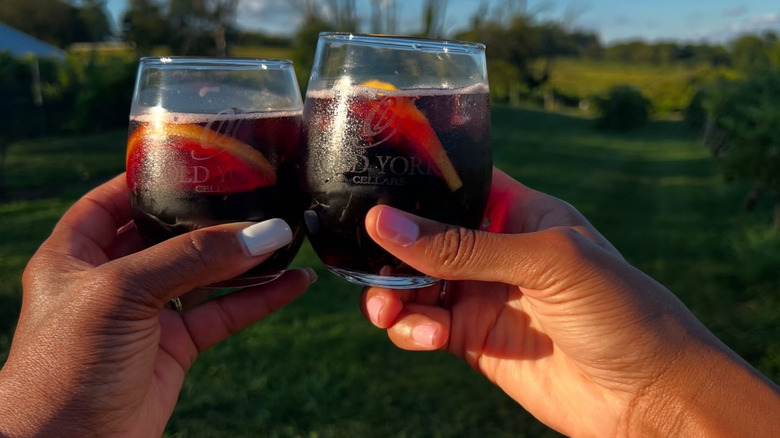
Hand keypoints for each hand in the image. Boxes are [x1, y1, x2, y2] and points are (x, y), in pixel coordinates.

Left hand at [0, 174, 315, 437]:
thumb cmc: (65, 366)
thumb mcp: (122, 292)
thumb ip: (193, 258)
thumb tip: (265, 233)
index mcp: (74, 255)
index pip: (110, 200)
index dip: (147, 178)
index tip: (195, 161)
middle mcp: (110, 280)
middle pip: (167, 234)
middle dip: (210, 217)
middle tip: (256, 194)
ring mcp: (145, 315)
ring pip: (204, 275)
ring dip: (244, 259)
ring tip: (288, 236)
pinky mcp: (175, 348)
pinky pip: (224, 313)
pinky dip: (260, 299)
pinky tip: (294, 283)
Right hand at [360, 168, 779, 436]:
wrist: (649, 395)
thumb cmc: (620, 309)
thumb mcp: (545, 262)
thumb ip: (463, 248)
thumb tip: (384, 223)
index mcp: (519, 213)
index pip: (457, 184)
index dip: (414, 183)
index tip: (368, 188)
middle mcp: (495, 251)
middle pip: (423, 238)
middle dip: (390, 251)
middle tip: (367, 268)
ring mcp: (482, 296)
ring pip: (414, 285)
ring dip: (389, 295)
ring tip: (386, 313)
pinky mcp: (473, 341)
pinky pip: (423, 327)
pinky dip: (410, 330)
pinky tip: (424, 337)